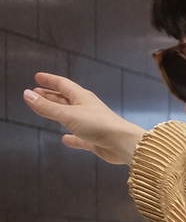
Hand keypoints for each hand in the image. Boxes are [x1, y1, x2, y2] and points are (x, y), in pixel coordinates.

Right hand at [22, 73, 146, 164]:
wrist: (123, 144)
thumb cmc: (98, 125)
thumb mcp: (68, 114)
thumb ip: (47, 107)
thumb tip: (27, 94)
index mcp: (82, 97)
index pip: (63, 84)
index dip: (50, 80)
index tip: (38, 77)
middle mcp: (87, 108)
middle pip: (66, 99)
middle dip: (51, 95)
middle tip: (37, 92)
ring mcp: (91, 124)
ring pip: (71, 116)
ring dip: (58, 113)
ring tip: (45, 111)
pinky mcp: (94, 139)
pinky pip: (79, 137)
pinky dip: (71, 137)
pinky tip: (65, 139)